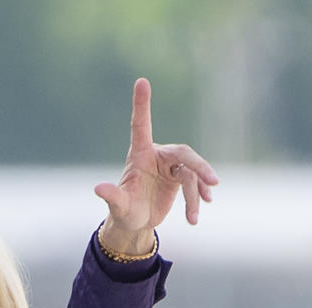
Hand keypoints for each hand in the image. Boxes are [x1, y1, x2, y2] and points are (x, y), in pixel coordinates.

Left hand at [94, 78, 217, 252]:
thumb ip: (112, 196)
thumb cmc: (124, 212)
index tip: (141, 81)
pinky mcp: (180, 176)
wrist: (136, 222)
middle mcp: (157, 155)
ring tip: (194, 218)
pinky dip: (200, 194)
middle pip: (183, 153)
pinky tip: (206, 203)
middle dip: (199, 166)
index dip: (141, 104)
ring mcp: (170, 165)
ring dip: (197, 192)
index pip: (140, 125)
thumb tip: (98, 188)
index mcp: (139, 154)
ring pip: (191, 172)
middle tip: (213, 181)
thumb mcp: (118, 207)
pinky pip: (195, 181)